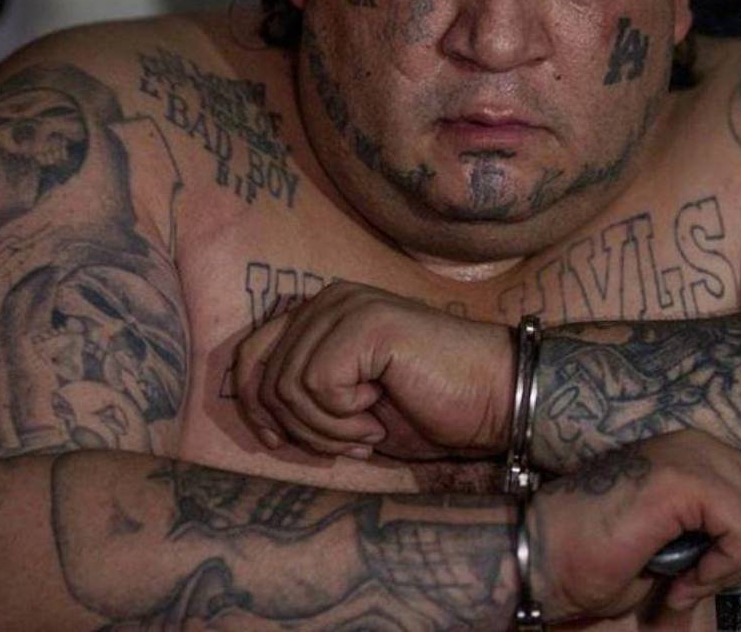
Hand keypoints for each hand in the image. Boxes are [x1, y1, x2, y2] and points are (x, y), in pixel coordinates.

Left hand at [235, 281, 512, 459]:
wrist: (491, 398)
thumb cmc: (428, 406)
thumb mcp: (349, 405)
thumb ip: (304, 394)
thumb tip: (257, 416)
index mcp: (322, 312)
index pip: (250, 355)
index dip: (252, 406)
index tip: (277, 441)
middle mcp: (329, 299)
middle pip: (263, 376)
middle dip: (299, 427)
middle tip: (349, 442)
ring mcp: (346, 306)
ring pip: (287, 386)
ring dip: (326, 429)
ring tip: (367, 431)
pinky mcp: (364, 323)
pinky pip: (314, 386)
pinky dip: (342, 418)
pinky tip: (378, 414)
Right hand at [533, 430, 740, 621]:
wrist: (543, 555)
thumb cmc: (597, 555)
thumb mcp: (679, 539)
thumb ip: (717, 529)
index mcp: (699, 451)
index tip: (708, 580)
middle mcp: (699, 442)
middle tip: (707, 585)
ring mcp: (690, 454)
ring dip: (737, 567)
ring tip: (692, 584)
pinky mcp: (682, 478)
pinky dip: (726, 566)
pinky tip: (687, 581)